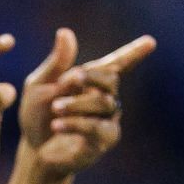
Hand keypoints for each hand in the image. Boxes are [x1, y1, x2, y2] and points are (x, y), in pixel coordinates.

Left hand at [17, 29, 154, 178]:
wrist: (33, 150)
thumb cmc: (37, 116)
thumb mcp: (38, 86)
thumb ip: (55, 64)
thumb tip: (65, 32)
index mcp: (92, 81)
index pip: (117, 64)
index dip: (134, 53)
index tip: (150, 42)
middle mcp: (105, 98)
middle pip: (110, 80)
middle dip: (91, 77)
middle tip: (67, 80)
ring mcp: (107, 120)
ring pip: (104, 103)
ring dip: (77, 104)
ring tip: (55, 108)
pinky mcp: (102, 142)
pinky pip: (97, 128)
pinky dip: (76, 124)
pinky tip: (57, 125)